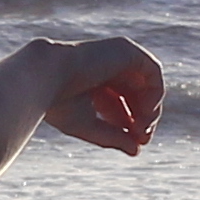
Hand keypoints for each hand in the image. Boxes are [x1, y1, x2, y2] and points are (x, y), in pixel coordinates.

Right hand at [40, 36, 163, 156]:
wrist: (45, 77)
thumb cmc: (57, 103)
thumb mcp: (87, 125)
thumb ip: (113, 136)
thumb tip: (136, 150)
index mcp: (91, 82)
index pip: (120, 104)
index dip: (131, 124)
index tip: (135, 143)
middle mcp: (105, 67)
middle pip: (136, 96)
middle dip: (143, 119)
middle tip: (141, 138)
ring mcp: (117, 56)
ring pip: (147, 85)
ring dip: (150, 110)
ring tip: (141, 128)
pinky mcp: (126, 50)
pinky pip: (152, 72)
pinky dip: (154, 94)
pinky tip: (144, 112)